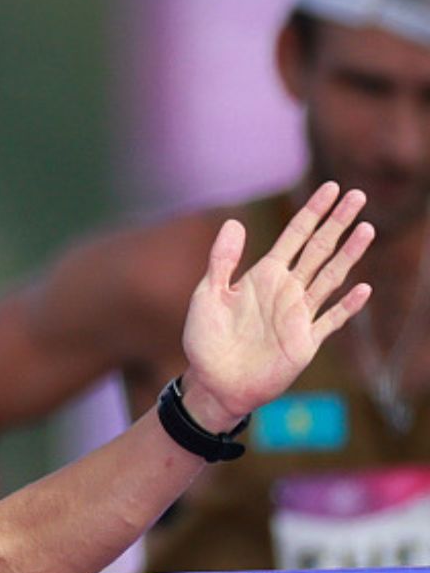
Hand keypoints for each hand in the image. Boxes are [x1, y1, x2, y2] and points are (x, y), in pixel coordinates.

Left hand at [179, 183, 372, 428]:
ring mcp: (299, 315)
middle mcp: (286, 290)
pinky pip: (330, 320)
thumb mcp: (208, 295)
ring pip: (330, 278)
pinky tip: (362, 289)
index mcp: (264, 276)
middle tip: (358, 195)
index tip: (331, 189)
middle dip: (337, 223)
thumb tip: (234, 221)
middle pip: (318, 249)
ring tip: (366, 229)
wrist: (213, 382)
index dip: (312, 212)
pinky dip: (346, 306)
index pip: (294, 237)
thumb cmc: (206, 340)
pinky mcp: (305, 341)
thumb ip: (222, 260)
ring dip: (348, 255)